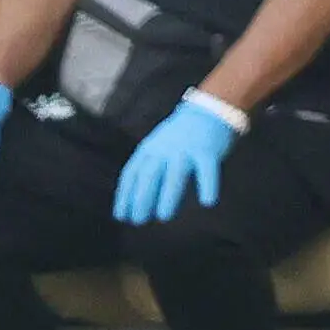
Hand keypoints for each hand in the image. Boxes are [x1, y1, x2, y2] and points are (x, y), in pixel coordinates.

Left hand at [112, 96, 239, 226]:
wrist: (209, 109)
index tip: (121, 215)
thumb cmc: (181, 136)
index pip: (132, 172)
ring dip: (168, 196)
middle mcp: (165, 148)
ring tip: (164, 216)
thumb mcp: (158, 147)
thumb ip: (150, 168)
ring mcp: (186, 148)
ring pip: (175, 174)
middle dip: (141, 198)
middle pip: (150, 174)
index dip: (125, 195)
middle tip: (138, 220)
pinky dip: (208, 186)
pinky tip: (207, 202)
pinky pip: (207, 170)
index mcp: (150, 148)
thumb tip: (140, 203)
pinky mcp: (208, 150)